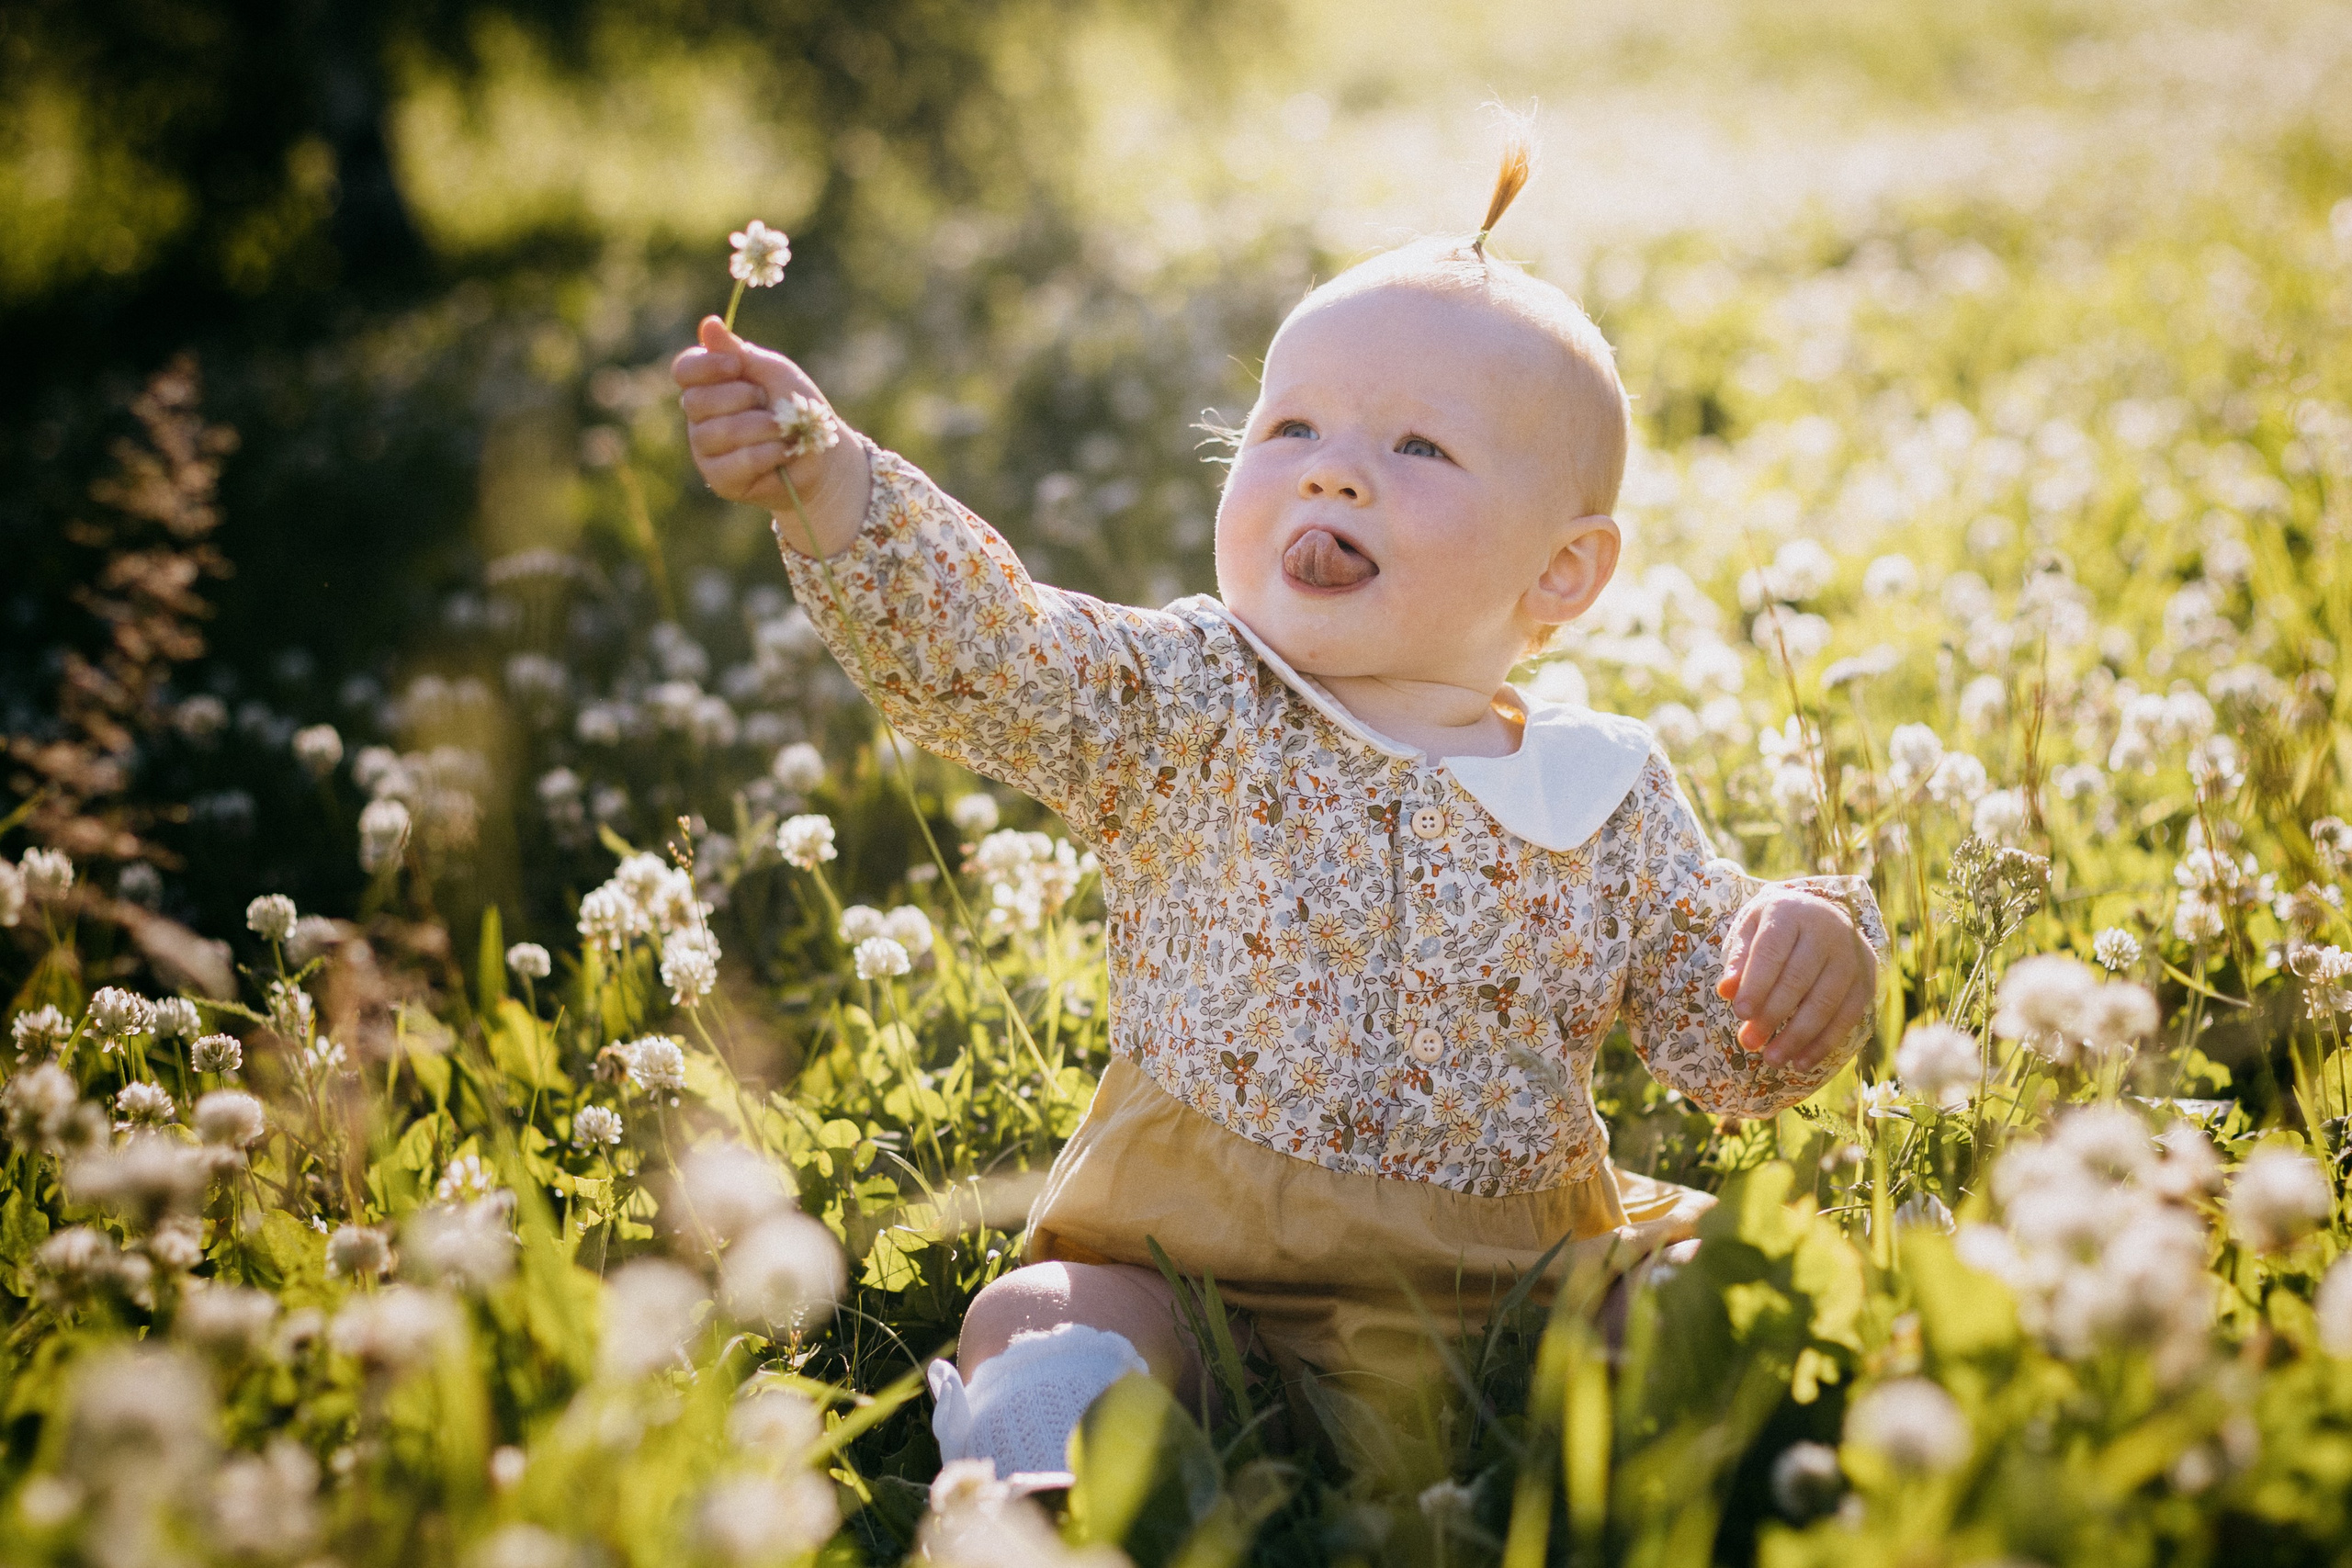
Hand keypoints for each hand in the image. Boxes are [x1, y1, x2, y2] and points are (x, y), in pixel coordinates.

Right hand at [672, 317, 870, 555]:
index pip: (685, 370)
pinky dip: (765, 454)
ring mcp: (706, 450)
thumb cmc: (797, 407)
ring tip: (783, 429)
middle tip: (768, 402)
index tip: (737, 367)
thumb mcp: (772, 372)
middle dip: (741, 398)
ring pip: (716, 433)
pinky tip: (782, 452)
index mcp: (708, 384)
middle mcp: (699, 417)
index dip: (707, 367)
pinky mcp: (719, 479)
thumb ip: (738, 352)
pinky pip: (734, 463)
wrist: (823, 453)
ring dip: (759, 428)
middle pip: (697, 401)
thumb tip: (709, 323)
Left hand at [1715, 889, 1875, 1070]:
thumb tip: (1726, 991)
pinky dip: (1824, 1043)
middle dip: (1772, 1015)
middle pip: (1798, 979)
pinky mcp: (1866, 979)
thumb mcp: (1751, 929)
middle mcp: (1826, 930)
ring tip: (1772, 1060)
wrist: (1821, 913)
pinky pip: (1847, 1016)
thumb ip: (1739, 959)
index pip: (1772, 951)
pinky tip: (1801, 1062)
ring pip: (1824, 1001)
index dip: (1757, 983)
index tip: (1740, 1012)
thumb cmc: (1776, 926)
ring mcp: (1850, 956)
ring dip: (1797, 1036)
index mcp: (1790, 912)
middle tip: (1748, 1042)